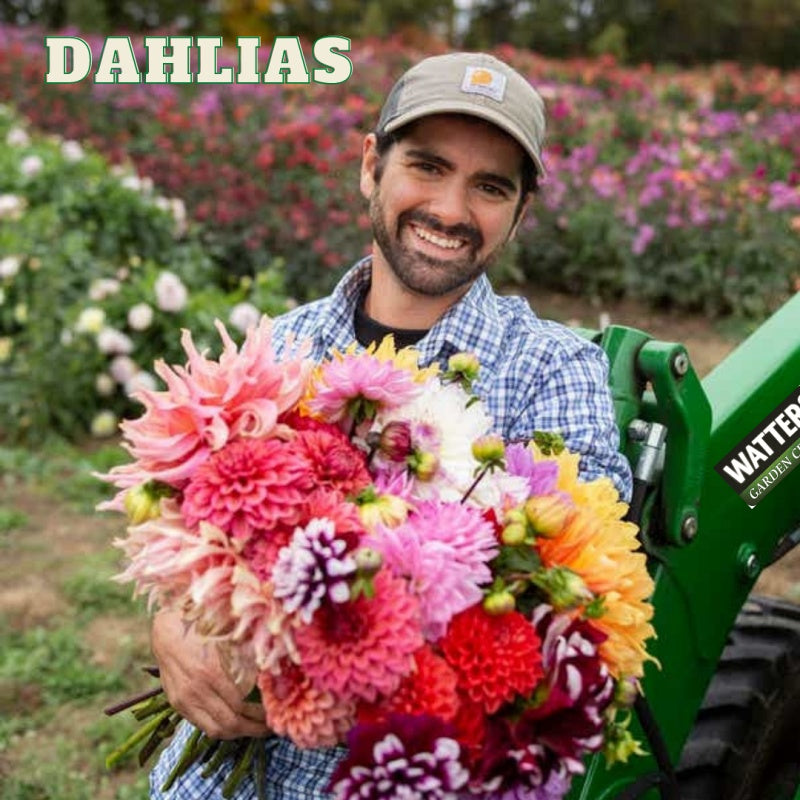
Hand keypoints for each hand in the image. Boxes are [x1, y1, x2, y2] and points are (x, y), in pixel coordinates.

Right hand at [151, 608, 270, 739]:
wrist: (168, 631)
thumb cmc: (203, 630)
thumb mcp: (228, 640)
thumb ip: (246, 659)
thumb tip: (271, 674)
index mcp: (211, 672)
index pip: (240, 706)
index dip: (259, 714)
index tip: (273, 713)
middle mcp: (196, 691)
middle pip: (229, 723)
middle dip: (252, 729)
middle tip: (269, 728)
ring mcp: (184, 700)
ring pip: (214, 730)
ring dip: (237, 733)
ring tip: (253, 728)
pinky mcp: (177, 705)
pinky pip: (201, 725)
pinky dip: (219, 728)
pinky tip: (233, 722)